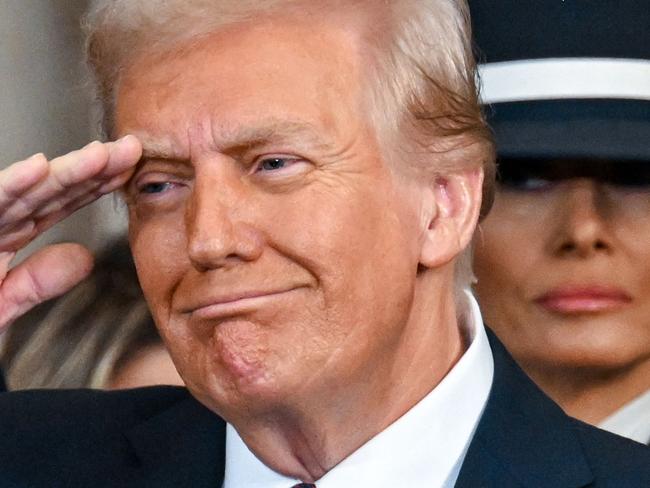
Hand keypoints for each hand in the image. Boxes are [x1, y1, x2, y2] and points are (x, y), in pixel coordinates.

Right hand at [0, 136, 141, 330]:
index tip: (132, 170)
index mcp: (9, 230)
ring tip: (100, 156)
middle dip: (94, 169)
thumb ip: (38, 282)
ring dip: (63, 171)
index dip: (97, 185)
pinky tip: (37, 169)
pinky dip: (10, 185)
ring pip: (23, 190)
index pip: (61, 203)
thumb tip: (86, 257)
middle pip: (51, 189)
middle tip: (134, 149)